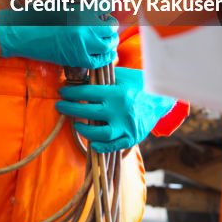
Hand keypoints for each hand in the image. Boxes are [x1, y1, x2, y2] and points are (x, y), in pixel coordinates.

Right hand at [0, 9, 117, 68]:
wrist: (26, 35)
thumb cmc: (41, 18)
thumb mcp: (62, 8)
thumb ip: (80, 10)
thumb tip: (97, 13)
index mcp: (81, 11)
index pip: (104, 9)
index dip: (106, 13)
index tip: (105, 16)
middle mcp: (84, 27)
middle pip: (110, 29)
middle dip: (111, 29)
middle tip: (109, 29)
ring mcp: (82, 44)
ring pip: (107, 45)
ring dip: (111, 43)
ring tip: (110, 42)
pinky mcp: (77, 58)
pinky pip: (98, 60)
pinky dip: (105, 58)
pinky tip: (108, 55)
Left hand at [55, 67, 175, 152]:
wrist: (161, 98)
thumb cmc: (138, 83)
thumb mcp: (120, 76)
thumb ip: (102, 78)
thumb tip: (80, 78)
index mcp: (116, 93)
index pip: (88, 93)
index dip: (72, 93)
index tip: (62, 92)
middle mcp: (120, 111)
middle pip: (89, 112)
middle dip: (70, 109)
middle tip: (60, 106)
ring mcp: (127, 127)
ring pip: (100, 133)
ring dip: (84, 130)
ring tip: (75, 124)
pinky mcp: (132, 137)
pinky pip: (114, 146)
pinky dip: (101, 146)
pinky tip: (92, 142)